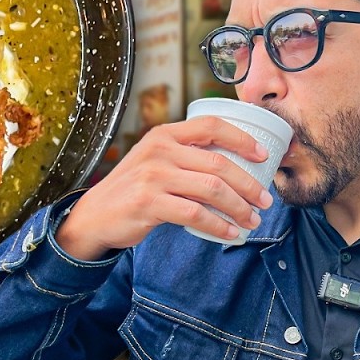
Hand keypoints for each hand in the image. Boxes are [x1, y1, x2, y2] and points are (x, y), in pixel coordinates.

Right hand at [56, 116, 272, 260]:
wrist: (95, 215)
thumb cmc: (133, 189)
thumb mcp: (154, 160)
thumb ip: (184, 156)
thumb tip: (234, 167)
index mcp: (164, 134)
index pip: (211, 126)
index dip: (242, 139)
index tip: (264, 157)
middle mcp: (159, 150)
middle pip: (218, 163)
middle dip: (249, 184)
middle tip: (264, 200)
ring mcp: (153, 176)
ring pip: (211, 190)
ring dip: (239, 207)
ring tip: (252, 219)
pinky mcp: (149, 203)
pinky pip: (195, 214)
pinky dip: (218, 225)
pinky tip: (230, 232)